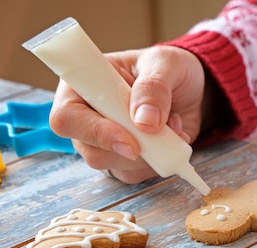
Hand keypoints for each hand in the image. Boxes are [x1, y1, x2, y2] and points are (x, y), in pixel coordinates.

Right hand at [49, 45, 205, 183]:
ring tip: (172, 125)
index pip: (67, 117)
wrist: (189, 90)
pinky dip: (159, 162)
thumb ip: (154, 87)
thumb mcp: (166, 64)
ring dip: (150, 153)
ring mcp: (104, 142)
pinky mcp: (125, 160)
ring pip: (113, 165)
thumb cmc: (168, 70)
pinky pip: (135, 174)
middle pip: (89, 149)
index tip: (130, 140)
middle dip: (131, 147)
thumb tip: (145, 121)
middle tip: (162, 133)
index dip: (95, 132)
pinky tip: (172, 139)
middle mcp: (88, 117)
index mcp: (83, 85)